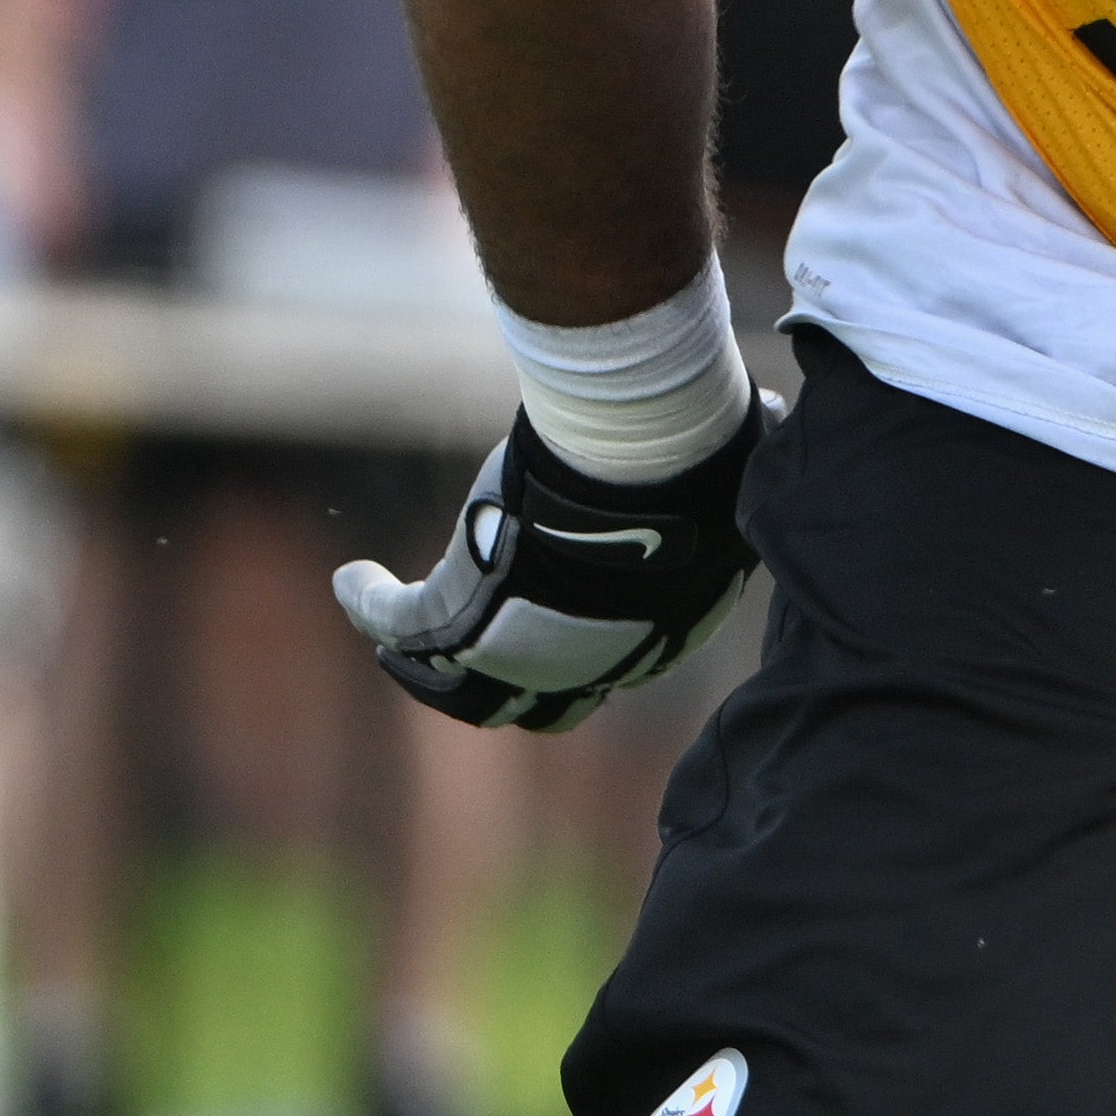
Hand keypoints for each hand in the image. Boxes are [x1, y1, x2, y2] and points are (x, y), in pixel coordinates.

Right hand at [334, 402, 767, 730]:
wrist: (643, 483)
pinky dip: (373, 605)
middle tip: (467, 663)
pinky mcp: (457, 618)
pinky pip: (399, 627)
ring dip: (421, 665)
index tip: (569, 616)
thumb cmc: (696, 475)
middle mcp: (583, 669)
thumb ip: (734, 460)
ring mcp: (514, 653)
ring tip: (396, 641)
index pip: (611, 667)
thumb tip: (760, 409)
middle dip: (498, 690)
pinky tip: (354, 579)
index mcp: (654, 643)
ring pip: (449, 685)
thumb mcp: (726, 478)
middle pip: (527, 706)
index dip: (585, 650)